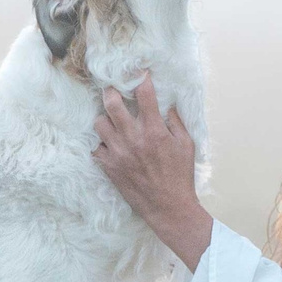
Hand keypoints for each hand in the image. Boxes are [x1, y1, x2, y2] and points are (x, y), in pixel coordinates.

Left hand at [92, 72, 214, 268]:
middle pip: (112, 104)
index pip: (144, 95)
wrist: (168, 207)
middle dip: (111, 91)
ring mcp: (118, 153)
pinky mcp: (109, 167)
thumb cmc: (180, 176)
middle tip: (113, 90)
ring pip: (99, 123)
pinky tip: (110, 143)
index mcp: (154, 131)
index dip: (141, 80)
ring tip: (112, 121)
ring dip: (105, 119)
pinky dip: (101, 143)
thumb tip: (167, 105)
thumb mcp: (186, 145)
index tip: (139, 74)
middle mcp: (134, 138)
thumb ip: (176, 122)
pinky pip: (96, 147)